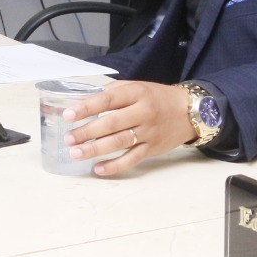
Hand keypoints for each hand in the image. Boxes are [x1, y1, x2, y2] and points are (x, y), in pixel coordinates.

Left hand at [61, 80, 192, 176]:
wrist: (188, 111)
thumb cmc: (156, 98)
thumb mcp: (136, 87)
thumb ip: (112, 94)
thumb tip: (83, 103)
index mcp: (136, 93)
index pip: (108, 100)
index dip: (87, 108)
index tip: (68, 116)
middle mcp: (143, 112)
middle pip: (111, 123)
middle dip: (87, 132)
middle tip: (68, 139)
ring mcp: (149, 132)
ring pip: (119, 142)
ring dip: (95, 149)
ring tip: (76, 153)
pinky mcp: (152, 149)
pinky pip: (132, 159)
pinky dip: (114, 166)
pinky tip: (98, 169)